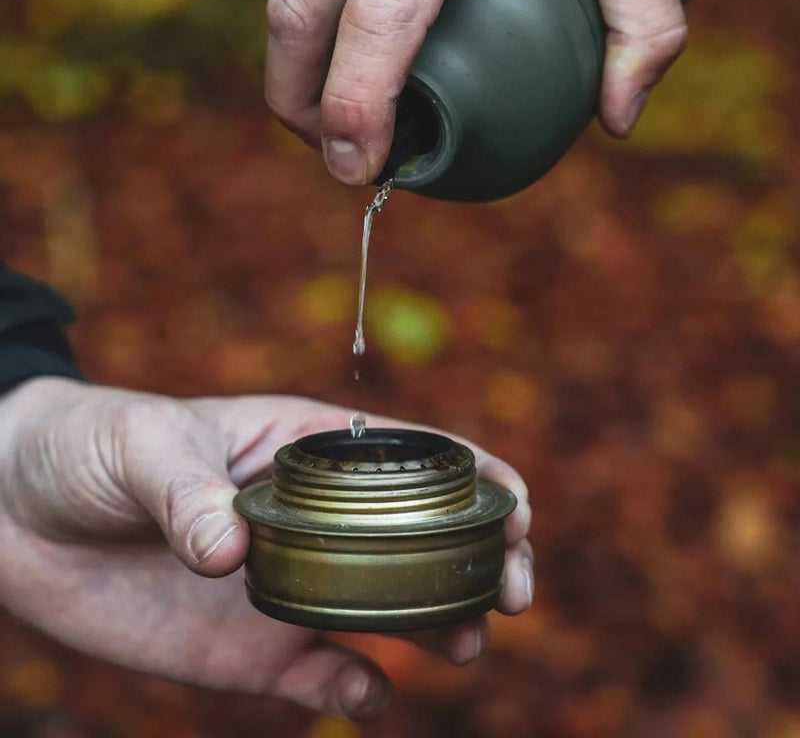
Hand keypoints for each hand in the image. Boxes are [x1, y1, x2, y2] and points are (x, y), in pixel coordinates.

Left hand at [0, 378, 531, 721]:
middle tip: (512, 592)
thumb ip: (188, 493)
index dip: (480, 478)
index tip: (519, 509)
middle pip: (424, 541)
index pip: (415, 457)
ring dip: (438, 629)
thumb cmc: (93, 447)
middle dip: (482, 562)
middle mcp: (317, 521)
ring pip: (390, 612)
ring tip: (462, 643)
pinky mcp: (254, 649)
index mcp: (308, 450)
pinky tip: (363, 694)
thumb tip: (229, 553)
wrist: (20, 513)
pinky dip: (353, 692)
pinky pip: (323, 676)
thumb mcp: (142, 447)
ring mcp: (292, 585)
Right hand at [264, 0, 686, 184]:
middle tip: (338, 159)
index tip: (358, 167)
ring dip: (293, 67)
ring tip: (331, 119)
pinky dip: (303, 24)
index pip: (379, 17)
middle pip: (300, 9)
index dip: (355, 104)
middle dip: (300, 101)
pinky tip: (332, 60)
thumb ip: (643, 27)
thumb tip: (620, 121)